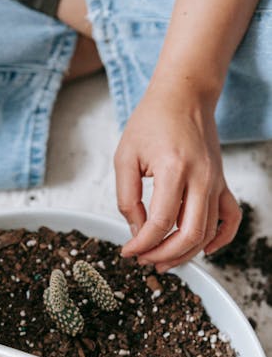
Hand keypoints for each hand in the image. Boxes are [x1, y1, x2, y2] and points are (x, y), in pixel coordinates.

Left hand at [115, 80, 241, 271]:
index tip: (128, 251)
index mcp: (173, 169)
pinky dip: (221, 239)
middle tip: (144, 261)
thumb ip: (127, 198)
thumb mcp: (125, 157)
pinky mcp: (221, 183)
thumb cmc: (152, 121)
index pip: (160, 222)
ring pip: (208, 233)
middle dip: (163, 255)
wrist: (184, 95)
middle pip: (189, 234)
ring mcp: (215, 182)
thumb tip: (136, 231)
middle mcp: (200, 177)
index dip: (142, 244)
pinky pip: (230, 218)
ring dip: (185, 253)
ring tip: (162, 261)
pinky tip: (204, 250)